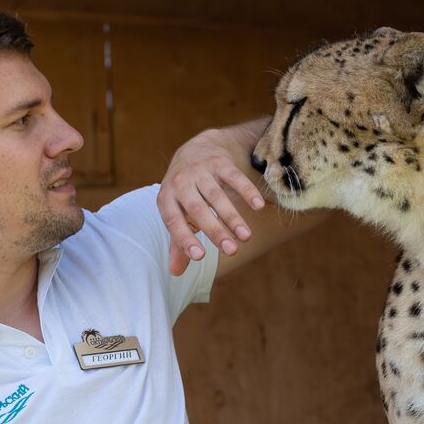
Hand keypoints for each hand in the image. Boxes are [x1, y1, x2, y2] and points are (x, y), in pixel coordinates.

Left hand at [158, 128, 266, 276]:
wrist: (195, 149)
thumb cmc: (185, 193)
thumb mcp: (178, 214)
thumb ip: (178, 243)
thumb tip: (175, 273)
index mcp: (166, 199)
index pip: (173, 222)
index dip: (185, 239)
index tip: (199, 257)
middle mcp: (180, 183)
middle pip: (198, 210)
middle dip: (216, 231)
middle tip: (232, 251)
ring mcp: (200, 170)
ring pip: (216, 195)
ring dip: (232, 217)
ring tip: (246, 237)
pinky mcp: (219, 161)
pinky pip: (234, 177)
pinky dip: (246, 191)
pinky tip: (257, 206)